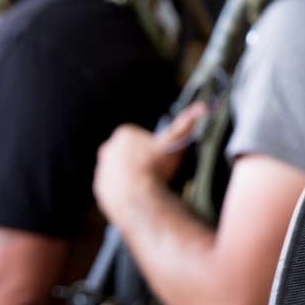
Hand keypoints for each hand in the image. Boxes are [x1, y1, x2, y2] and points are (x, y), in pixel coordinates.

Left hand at [94, 102, 204, 220]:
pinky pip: (114, 189)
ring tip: (149, 187)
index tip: (161, 160)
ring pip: (121, 172)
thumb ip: (187, 123)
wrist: (139, 198)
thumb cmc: (158, 167)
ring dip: (132, 177)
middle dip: (140, 162)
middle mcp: (108, 149)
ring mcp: (102, 170)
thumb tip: (204, 106)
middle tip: (157, 174)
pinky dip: (124, 192)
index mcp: (124, 134)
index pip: (140, 139)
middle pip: (129, 155)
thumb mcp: (176, 143)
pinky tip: (138, 197)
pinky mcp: (100, 189)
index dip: (153, 149)